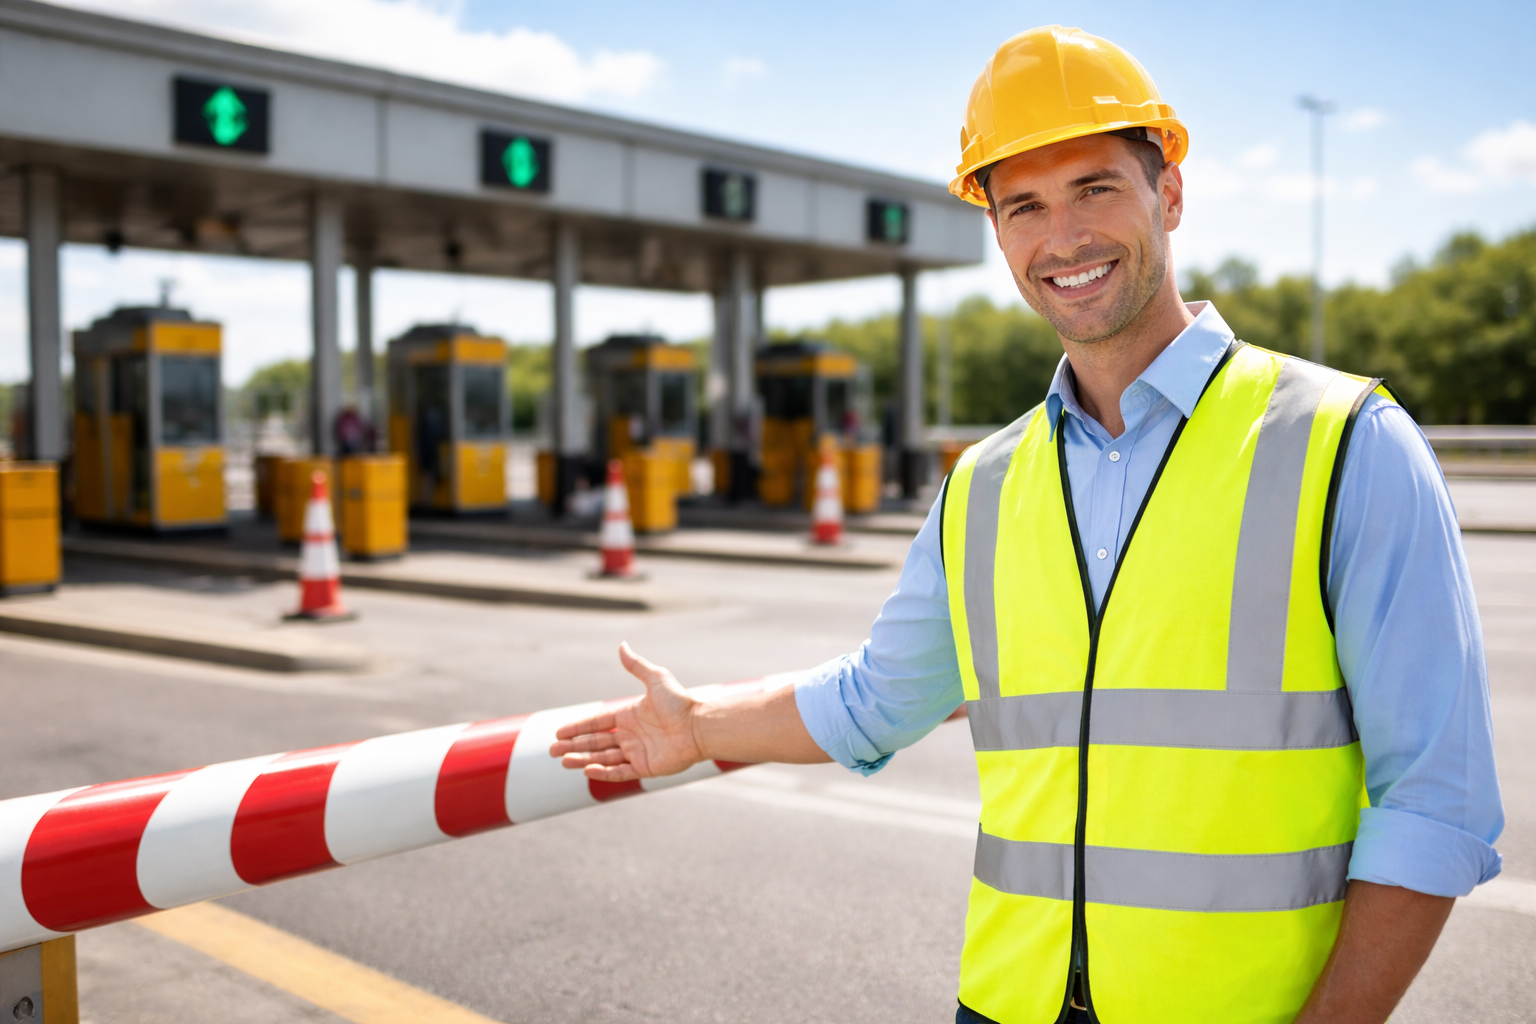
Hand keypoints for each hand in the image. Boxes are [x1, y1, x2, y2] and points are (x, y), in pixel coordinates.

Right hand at [549, 642, 703, 781]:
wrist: (699, 726)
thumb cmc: (680, 702)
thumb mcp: (656, 679)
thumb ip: (636, 666)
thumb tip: (622, 645)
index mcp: (629, 716)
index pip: (597, 722)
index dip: (578, 727)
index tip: (559, 732)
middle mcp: (631, 735)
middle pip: (595, 742)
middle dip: (573, 746)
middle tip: (552, 750)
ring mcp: (637, 752)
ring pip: (603, 758)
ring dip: (582, 759)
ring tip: (563, 761)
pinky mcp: (645, 768)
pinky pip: (619, 772)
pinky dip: (603, 773)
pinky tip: (586, 770)